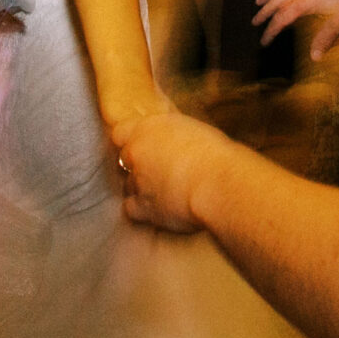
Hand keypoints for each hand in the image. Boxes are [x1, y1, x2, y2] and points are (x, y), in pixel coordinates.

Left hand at [114, 111, 235, 234]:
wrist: (218, 182)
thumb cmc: (216, 154)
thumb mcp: (192, 130)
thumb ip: (171, 135)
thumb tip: (171, 144)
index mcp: (148, 127)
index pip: (120, 133)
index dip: (130, 142)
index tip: (144, 148)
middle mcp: (136, 152)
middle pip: (124, 159)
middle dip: (137, 165)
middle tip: (159, 170)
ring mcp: (137, 180)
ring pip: (129, 184)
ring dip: (142, 187)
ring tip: (166, 191)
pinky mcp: (142, 206)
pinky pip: (131, 208)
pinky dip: (142, 209)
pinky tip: (159, 208)